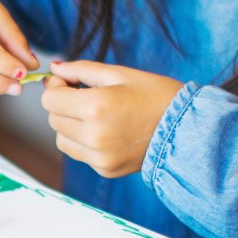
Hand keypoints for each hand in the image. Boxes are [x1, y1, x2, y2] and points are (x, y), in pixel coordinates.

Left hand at [40, 61, 183, 177]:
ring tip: (96, 115)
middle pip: (53, 119)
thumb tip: (54, 68)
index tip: (69, 83)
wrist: (187, 129)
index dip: (55, 88)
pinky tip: (107, 132)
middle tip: (84, 96)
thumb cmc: (157, 96)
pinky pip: (79, 153)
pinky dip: (84, 142)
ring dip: (69, 125)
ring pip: (61, 139)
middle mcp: (94, 135)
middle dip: (63, 106)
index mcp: (96, 107)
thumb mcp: (120, 74)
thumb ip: (81, 70)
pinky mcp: (104, 169)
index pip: (49, 100)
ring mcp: (99, 156)